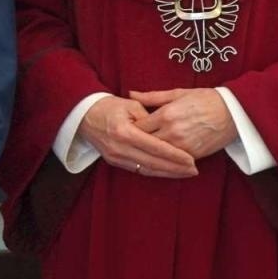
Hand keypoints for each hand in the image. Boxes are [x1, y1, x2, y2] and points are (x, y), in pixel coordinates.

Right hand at [78, 94, 197, 177]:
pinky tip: (167, 172)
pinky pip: (137, 170)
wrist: (83, 114)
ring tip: (184, 173)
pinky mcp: (113, 161)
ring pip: (146, 169)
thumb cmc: (109, 106)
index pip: (155, 147)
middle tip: (194, 170)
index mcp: (124, 131)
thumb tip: (166, 131)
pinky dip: (154, 172)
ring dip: (167, 173)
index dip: (174, 155)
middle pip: (153, 162)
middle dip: (175, 168)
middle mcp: (119, 147)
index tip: (191, 160)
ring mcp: (115, 156)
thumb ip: (150, 117)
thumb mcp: (130, 105)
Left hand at [130, 88, 237, 160]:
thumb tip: (131, 94)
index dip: (130, 128)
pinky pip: (173, 161)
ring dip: (148, 154)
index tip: (125, 128)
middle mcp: (173, 131)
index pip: (139, 126)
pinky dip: (164, 160)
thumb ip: (152, 96)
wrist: (234, 113)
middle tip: (127, 143)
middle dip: (135, 143)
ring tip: (138, 152)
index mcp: (167, 114)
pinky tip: (156, 159)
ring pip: (157, 155)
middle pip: (145, 142)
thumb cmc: (205, 99)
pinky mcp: (193, 155)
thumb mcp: (178, 93)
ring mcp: (183, 145)